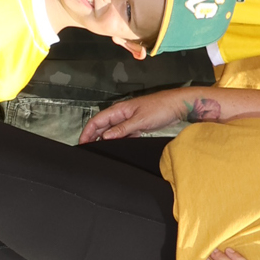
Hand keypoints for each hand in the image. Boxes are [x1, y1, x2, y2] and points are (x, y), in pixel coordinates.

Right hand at [79, 85, 220, 143]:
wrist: (178, 106)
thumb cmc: (160, 108)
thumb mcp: (140, 120)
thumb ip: (122, 129)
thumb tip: (104, 137)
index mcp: (119, 110)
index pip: (97, 121)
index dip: (87, 132)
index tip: (81, 144)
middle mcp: (122, 114)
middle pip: (102, 127)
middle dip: (93, 138)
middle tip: (87, 152)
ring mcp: (129, 120)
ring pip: (112, 132)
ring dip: (105, 140)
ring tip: (99, 153)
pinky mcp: (137, 126)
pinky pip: (123, 135)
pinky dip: (118, 142)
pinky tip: (117, 150)